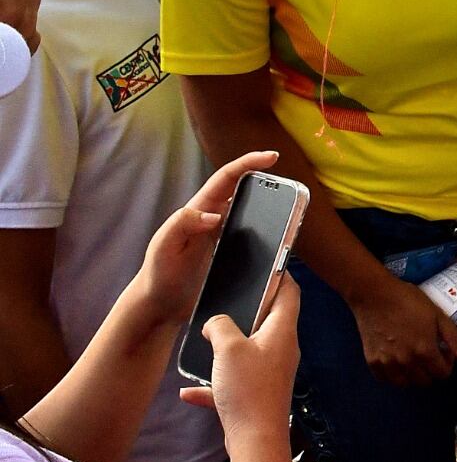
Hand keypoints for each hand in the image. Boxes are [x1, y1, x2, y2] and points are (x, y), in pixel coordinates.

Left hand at [132, 151, 280, 328]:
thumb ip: (182, 224)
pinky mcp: (232, 251)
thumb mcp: (163, 246)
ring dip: (272, 206)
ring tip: (292, 210)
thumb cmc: (158, 274)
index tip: (272, 157)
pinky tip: (281, 239)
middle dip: (266, 179)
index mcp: (199, 209)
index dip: (249, 163)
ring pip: (253, 211)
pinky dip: (269, 232)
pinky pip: (255, 235)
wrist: (161, 304)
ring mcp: (224, 234)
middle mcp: (214, 217)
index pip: (227, 178)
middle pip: (244, 189)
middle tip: (289, 185)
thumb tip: (214, 215)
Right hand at [179, 277, 298, 444]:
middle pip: (268, 320)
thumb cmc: (248, 390)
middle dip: (248, 309)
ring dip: (227, 346)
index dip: (281, 274)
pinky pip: (232, 382)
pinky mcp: (255, 395)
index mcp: (282, 331)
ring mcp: (269, 373)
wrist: (255, 442)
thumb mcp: (228, 348)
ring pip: (248, 350)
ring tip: (207, 337)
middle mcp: (280, 350)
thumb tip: (215, 322)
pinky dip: (213, 383)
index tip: (267, 263)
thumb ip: (220, 326)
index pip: (290, 292)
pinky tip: (188, 390)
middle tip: (227, 297)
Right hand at [347, 275, 456, 386]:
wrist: (375, 294)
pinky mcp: (372, 361)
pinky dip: (393, 374)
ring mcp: (388, 363)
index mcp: (425, 351)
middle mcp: (407, 362)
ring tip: (413, 358)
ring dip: (413, 375)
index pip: (442, 374)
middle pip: (425, 381)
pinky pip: (386, 379)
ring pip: (406, 383)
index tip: (443, 352)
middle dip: (431, 370)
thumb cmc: (408, 300)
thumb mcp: (438, 314)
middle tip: (429, 354)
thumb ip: (453, 338)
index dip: (447, 364)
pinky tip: (396, 360)